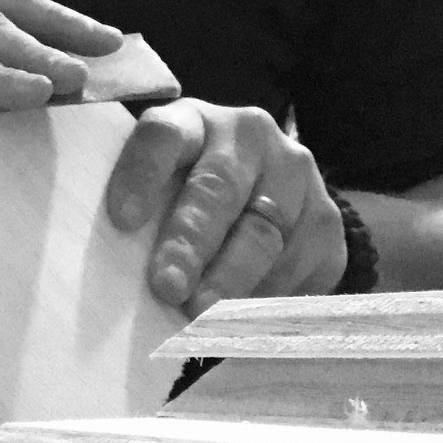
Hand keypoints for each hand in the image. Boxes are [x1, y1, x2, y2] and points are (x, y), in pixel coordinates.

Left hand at [104, 99, 344, 317]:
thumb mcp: (161, 182)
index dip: (142, 174)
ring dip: (231, 281)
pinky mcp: (328, 219)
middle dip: (191, 243)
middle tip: (169, 288)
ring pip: (265, 234)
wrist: (269, 185)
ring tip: (201, 318)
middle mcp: (249, 136)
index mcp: (193, 121)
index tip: (121, 220)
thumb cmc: (188, 188)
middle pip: (219, 189)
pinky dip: (268, 297)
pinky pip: (302, 264)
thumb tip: (115, 272)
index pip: (163, 135)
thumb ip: (141, 210)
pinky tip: (242, 321)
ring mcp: (296, 174)